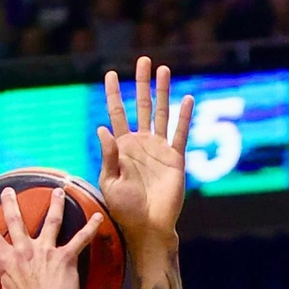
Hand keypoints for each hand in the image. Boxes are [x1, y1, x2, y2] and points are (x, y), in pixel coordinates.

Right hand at [0, 184, 103, 288]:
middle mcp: (25, 251)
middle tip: (9, 191)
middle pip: (16, 221)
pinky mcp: (66, 258)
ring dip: (55, 204)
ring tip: (57, 191)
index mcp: (7, 262)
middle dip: (11, 204)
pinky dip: (91, 227)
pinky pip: (81, 239)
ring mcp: (47, 252)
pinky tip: (98, 216)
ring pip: (51, 220)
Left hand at [96, 58, 192, 250]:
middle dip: (141, 83)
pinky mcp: (175, 159)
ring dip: (163, 91)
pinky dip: (184, 116)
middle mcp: (141, 144)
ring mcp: (159, 149)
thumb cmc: (124, 210)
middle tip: (143, 60)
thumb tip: (102, 128)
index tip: (110, 74)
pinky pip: (180, 133)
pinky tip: (187, 99)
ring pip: (162, 113)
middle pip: (142, 105)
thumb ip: (108, 156)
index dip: (113, 94)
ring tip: (163, 69)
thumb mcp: (110, 182)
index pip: (117, 113)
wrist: (148, 228)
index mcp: (122, 148)